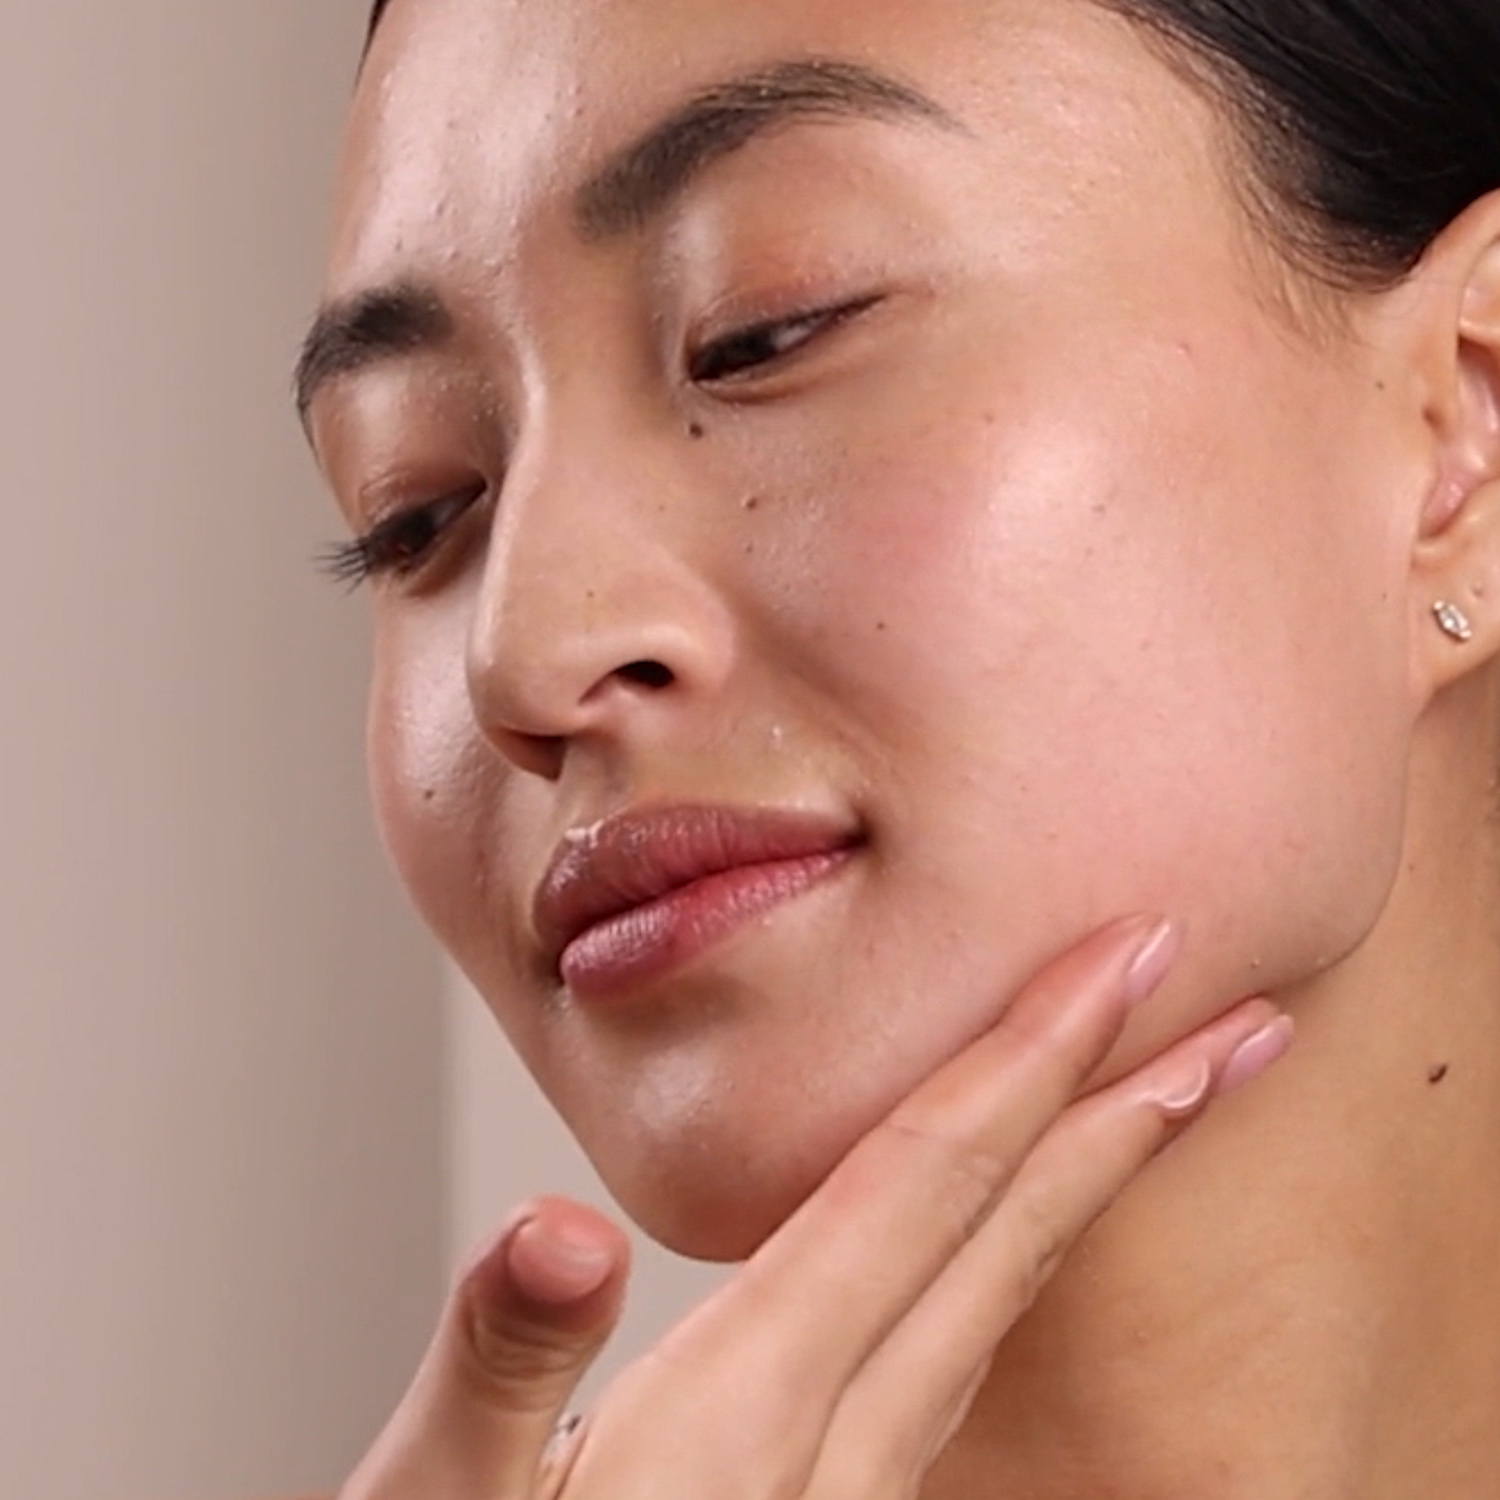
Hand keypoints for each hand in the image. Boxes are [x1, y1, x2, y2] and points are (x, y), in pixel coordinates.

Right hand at [337, 916, 1291, 1499]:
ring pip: (999, 1298)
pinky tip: (1005, 1234)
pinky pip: (957, 1351)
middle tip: (1233, 1011)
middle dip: (1122, 1107)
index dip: (1031, 1059)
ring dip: (1086, 1179)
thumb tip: (559, 1230)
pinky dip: (1012, 1255)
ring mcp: (844, 1488)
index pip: (921, 1187)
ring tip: (1153, 1096)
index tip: (1125, 961)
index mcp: (742, 1415)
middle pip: (1004, 1239)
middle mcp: (828, 1450)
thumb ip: (501, 1364)